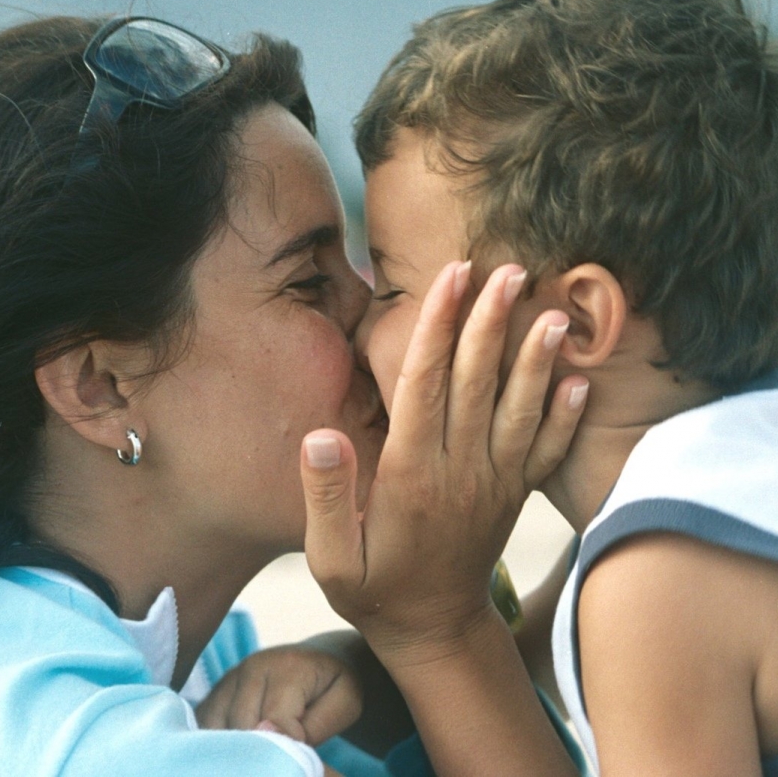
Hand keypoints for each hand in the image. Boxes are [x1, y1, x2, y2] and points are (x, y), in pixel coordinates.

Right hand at [194, 644, 361, 745]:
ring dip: (240, 752)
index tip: (305, 753)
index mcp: (286, 666)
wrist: (318, 661)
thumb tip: (272, 737)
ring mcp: (227, 681)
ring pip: (218, 735)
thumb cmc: (335, 686)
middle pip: (242, 730)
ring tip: (267, 753)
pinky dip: (220, 749)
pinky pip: (203, 734)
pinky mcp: (211, 697)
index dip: (289, 748)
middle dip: (262, 753)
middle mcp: (250, 668)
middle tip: (284, 759)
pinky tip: (242, 752)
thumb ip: (317, 724)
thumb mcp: (346, 702)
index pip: (274, 721)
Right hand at [301, 262, 586, 663]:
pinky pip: (545, 452)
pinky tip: (580, 383)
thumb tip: (320, 435)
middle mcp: (459, 471)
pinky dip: (565, 418)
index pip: (425, 385)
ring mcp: (494, 483)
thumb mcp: (329, 558)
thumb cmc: (375, 591)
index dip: (438, 327)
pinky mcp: (513, 496)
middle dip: (490, 321)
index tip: (452, 277)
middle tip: (507, 269)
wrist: (435, 630)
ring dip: (536, 360)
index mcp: (411, 475)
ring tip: (552, 312)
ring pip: (519, 411)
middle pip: (477, 383)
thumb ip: (325, 496)